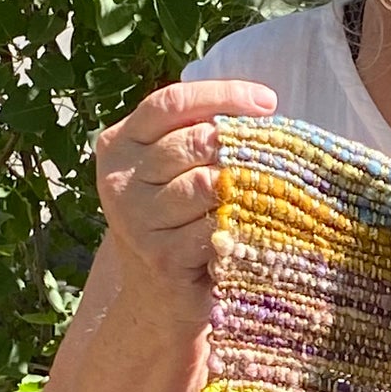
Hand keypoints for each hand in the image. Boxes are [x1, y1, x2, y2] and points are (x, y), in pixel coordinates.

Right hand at [92, 76, 276, 323]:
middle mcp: (119, 179)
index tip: (268, 101)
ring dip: (242, 188)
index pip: (171, 103)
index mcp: (119, 144)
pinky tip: (251, 229)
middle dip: (238, 146)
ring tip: (261, 195)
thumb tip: (260, 109)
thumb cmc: (177, 220)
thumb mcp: (175, 170)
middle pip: (194, 142)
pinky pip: (214, 226)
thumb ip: (198, 133)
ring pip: (207, 183)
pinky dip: (239, 225)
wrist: (158, 296)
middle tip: (270, 158)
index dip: (222, 95)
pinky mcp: (160, 255)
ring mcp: (135, 219)